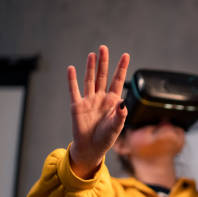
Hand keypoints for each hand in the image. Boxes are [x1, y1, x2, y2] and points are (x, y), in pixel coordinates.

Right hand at [68, 45, 129, 178]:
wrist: (91, 148)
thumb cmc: (106, 138)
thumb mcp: (117, 127)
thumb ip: (121, 115)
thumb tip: (123, 102)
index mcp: (113, 101)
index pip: (118, 80)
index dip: (121, 68)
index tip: (125, 55)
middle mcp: (101, 98)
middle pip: (103, 76)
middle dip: (104, 62)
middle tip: (103, 48)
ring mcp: (89, 100)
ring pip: (90, 80)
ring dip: (90, 67)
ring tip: (92, 55)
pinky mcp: (77, 105)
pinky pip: (74, 90)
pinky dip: (72, 79)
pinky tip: (72, 68)